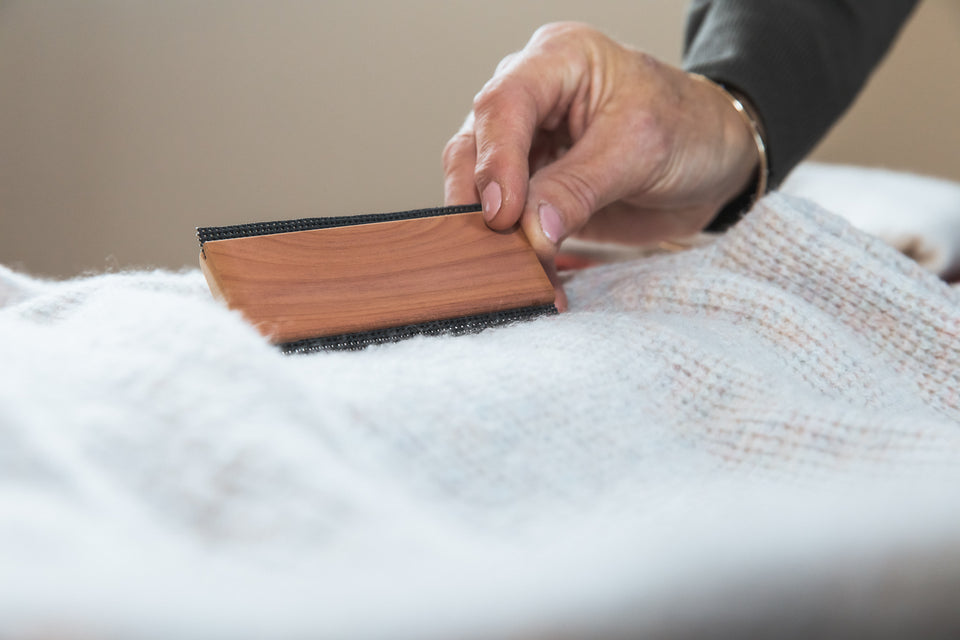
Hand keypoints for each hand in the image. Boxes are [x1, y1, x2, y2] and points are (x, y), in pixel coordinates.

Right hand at [442, 22, 759, 307]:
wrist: (719, 167)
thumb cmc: (691, 130)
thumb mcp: (641, 151)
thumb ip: (579, 188)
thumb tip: (530, 231)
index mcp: (558, 60)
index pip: (504, 104)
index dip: (496, 161)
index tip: (503, 215)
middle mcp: (532, 98)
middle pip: (474, 146)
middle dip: (480, 203)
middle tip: (501, 250)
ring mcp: (528, 145)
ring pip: (480, 189)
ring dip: (498, 239)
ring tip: (524, 276)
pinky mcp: (534, 189)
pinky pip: (512, 225)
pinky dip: (522, 258)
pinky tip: (541, 284)